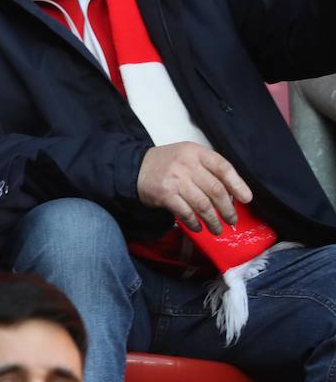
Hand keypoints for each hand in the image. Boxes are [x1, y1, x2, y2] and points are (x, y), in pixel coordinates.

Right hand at [137, 141, 252, 234]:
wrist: (135, 168)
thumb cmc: (168, 164)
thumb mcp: (188, 157)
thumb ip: (208, 170)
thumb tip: (232, 195)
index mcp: (196, 152)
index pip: (223, 167)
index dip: (238, 184)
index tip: (246, 199)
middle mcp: (186, 164)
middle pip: (216, 190)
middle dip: (227, 209)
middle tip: (231, 220)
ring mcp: (175, 179)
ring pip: (203, 205)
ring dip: (213, 220)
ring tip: (217, 229)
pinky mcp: (165, 194)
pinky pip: (186, 213)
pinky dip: (195, 223)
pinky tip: (198, 227)